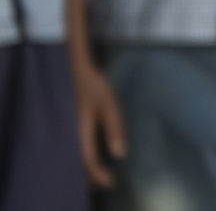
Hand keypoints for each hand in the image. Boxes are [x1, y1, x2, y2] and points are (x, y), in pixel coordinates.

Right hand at [71, 61, 126, 188]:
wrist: (71, 69)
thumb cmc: (92, 86)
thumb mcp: (109, 105)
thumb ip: (114, 128)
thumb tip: (120, 154)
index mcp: (79, 130)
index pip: (87, 161)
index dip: (98, 175)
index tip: (111, 181)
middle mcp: (66, 135)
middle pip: (75, 166)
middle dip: (89, 178)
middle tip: (106, 180)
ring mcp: (61, 132)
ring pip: (69, 160)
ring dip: (82, 170)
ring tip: (99, 173)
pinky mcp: (59, 129)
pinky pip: (65, 151)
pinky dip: (76, 160)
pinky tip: (86, 160)